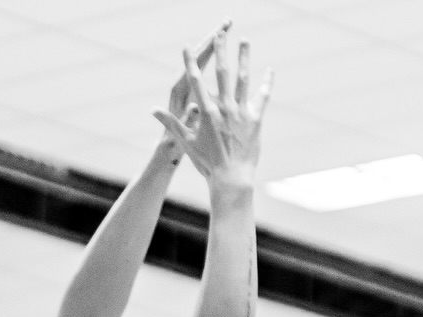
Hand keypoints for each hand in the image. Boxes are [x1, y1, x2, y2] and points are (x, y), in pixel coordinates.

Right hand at [154, 32, 272, 188]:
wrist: (231, 178)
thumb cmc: (207, 163)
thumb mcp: (186, 142)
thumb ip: (171, 123)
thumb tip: (152, 110)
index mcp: (206, 112)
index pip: (195, 81)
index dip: (190, 62)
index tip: (187, 47)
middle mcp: (224, 108)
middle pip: (221, 72)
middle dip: (219, 50)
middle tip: (219, 32)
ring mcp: (241, 112)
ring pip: (243, 78)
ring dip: (244, 57)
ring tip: (244, 40)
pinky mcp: (255, 119)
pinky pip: (262, 96)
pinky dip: (266, 82)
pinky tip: (269, 70)